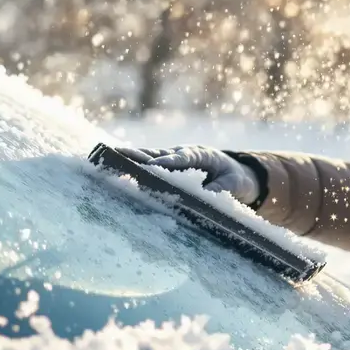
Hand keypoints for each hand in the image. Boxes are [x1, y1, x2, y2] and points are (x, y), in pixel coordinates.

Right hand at [116, 145, 260, 204]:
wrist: (237, 173)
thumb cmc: (236, 178)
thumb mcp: (234, 184)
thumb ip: (221, 189)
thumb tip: (206, 197)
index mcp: (202, 155)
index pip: (184, 158)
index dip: (170, 161)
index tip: (158, 164)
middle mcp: (184, 154)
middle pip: (160, 153)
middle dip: (141, 154)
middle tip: (121, 153)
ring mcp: (174, 158)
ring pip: (151, 156)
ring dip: (133, 157)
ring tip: (112, 155)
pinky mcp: (168, 166)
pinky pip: (150, 164)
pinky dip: (135, 164)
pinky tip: (118, 166)